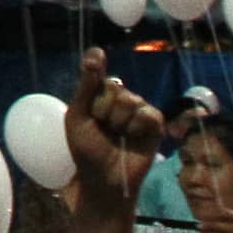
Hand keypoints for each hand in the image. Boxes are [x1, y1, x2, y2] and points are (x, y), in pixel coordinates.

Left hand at [59, 51, 165, 203]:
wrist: (104, 178)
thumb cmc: (87, 150)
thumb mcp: (78, 118)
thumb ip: (86, 88)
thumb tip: (96, 54)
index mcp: (98, 95)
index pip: (97, 70)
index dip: (96, 62)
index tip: (97, 57)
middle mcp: (120, 98)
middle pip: (114, 86)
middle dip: (104, 109)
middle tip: (103, 127)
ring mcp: (138, 110)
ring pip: (130, 100)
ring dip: (119, 122)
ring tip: (118, 136)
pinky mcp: (154, 125)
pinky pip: (148, 113)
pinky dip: (137, 126)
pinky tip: (133, 137)